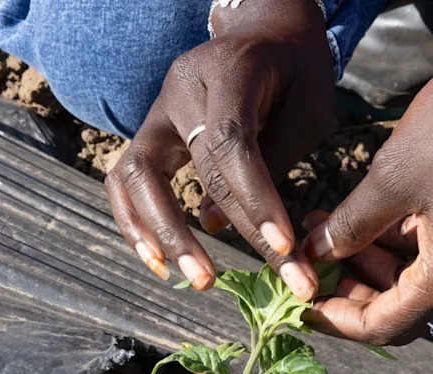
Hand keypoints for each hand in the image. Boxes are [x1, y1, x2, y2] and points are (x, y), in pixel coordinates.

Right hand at [106, 0, 333, 299]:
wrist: (265, 34)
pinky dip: (138, 224)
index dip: (256, 200)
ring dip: (162, 234)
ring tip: (197, 280)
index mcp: (228, 71)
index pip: (232, 143)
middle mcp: (180, 88)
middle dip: (228, 232)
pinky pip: (127, 182)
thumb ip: (271, 162)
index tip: (284, 247)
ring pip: (136, 176)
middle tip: (251, 281)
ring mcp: (157, 110)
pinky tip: (159, 263)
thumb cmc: (296, 72)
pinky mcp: (150, 134)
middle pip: (191, 168)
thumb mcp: (306, 108)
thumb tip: (221, 224)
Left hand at [303, 0, 432, 343]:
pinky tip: (361, 215)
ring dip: (368, 262)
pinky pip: (432, 254)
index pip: (384, 326)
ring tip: (324, 226)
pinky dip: (393, 243)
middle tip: (311, 259)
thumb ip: (351, 226)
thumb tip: (316, 252)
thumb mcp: (390, 179)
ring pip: (414, 281)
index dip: (337, 320)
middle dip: (351, 290)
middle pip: (401, 310)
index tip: (301, 302)